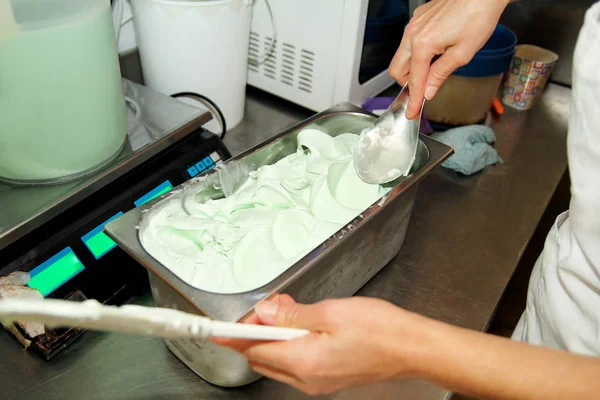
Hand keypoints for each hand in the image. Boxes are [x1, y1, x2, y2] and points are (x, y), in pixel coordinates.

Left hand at [215, 296, 430, 394]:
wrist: (411, 348)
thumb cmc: (379, 329)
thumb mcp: (330, 312)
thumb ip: (292, 314)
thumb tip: (265, 313)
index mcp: (303, 361)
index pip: (255, 349)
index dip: (234, 336)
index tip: (216, 330)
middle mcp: (306, 378)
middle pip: (263, 357)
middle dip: (257, 333)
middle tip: (269, 307)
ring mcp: (317, 382)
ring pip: (278, 360)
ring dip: (275, 337)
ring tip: (290, 311)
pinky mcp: (327, 378)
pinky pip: (296, 363)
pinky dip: (290, 344)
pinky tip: (304, 326)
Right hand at [389, 0, 508, 118]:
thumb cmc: (478, 16)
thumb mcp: (462, 54)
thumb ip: (440, 74)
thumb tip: (429, 91)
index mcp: (422, 45)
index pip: (413, 80)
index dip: (413, 99)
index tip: (411, 112)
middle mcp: (412, 33)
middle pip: (397, 69)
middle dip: (407, 84)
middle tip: (421, 92)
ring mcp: (414, 24)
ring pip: (401, 55)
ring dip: (413, 68)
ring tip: (433, 70)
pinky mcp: (419, 18)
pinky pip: (409, 41)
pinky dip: (417, 53)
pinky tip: (436, 52)